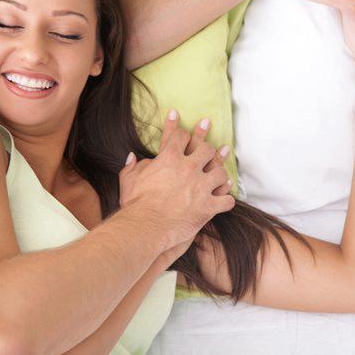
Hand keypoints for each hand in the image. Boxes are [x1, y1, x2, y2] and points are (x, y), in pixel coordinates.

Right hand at [118, 110, 234, 250]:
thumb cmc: (135, 203)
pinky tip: (224, 199)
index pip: (180, 135)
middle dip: (208, 148)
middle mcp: (188, 168)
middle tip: (210, 147)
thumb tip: (131, 157)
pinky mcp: (208, 207)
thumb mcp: (128, 179)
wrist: (145, 227)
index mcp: (169, 158)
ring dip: (220, 173)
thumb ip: (131, 166)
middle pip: (206, 149)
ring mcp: (201, 187)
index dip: (180, 130)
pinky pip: (226, 200)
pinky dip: (226, 199)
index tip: (183, 127)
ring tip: (220, 174)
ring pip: (220, 173)